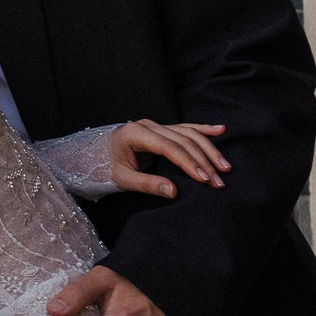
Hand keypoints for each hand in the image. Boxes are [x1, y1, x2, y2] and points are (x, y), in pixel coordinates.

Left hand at [107, 120, 228, 197]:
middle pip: (183, 140)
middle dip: (204, 161)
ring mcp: (155, 125)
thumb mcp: (122, 179)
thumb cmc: (104, 167)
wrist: (91, 154)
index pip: (169, 147)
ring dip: (209, 149)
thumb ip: (147, 184)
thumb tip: (174, 191)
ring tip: (225, 166)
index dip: (189, 163)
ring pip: (188, 134)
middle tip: (219, 181)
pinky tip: (221, 130)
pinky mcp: (160, 129)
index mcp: (136, 133)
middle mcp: (148, 125)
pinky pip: (186, 128)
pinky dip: (203, 130)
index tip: (205, 179)